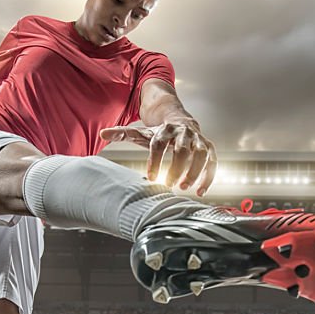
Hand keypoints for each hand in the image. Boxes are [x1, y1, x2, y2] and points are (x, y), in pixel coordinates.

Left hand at [100, 120, 216, 196]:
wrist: (181, 121)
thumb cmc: (159, 132)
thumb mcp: (141, 132)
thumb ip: (122, 134)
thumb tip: (102, 134)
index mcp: (165, 129)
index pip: (159, 144)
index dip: (155, 160)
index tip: (151, 178)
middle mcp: (184, 132)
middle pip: (182, 149)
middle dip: (176, 168)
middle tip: (168, 184)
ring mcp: (199, 139)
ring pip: (201, 155)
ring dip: (195, 172)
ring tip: (184, 188)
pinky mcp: (209, 148)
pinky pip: (213, 162)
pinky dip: (208, 177)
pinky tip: (200, 192)